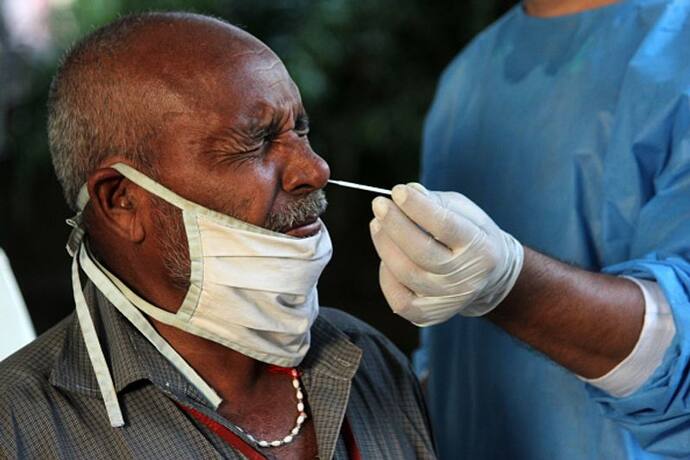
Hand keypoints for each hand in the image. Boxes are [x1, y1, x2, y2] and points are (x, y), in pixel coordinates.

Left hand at [369, 183, 523, 325]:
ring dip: (385, 245)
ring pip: (406, 273)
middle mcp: (465, 278)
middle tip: (379, 205)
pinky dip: (386, 274)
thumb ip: (435, 201)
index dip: (418, 207)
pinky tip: (386, 255)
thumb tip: (406, 193)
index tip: (398, 191)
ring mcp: (446, 300)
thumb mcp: (465, 211)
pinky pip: (398, 298)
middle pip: (422, 252)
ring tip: (377, 224)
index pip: (445, 226)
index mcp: (480, 248)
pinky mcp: (428, 315)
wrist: (489, 277)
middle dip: (395, 225)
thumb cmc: (470, 235)